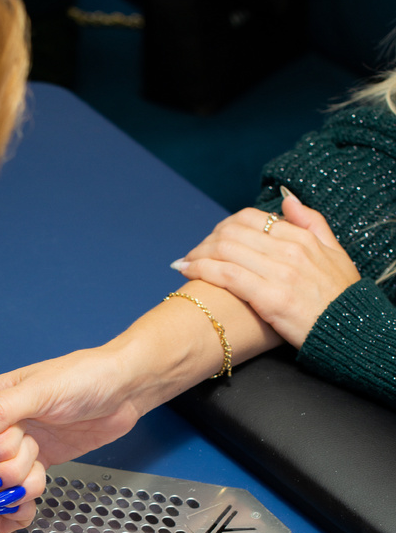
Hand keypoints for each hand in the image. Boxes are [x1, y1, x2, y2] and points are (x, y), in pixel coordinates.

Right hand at [0, 346, 142, 468]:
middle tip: (16, 454)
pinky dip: (25, 487)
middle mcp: (0, 420)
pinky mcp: (38, 458)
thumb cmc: (85, 376)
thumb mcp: (39, 391)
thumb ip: (0, 413)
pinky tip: (36, 482)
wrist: (127, 389)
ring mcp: (19, 441)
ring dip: (13, 476)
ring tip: (34, 463)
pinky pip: (20, 481)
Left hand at [173, 191, 359, 347]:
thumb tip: (287, 200)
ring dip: (197, 254)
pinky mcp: (270, 297)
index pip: (251, 218)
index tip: (212, 240)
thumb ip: (312, 222)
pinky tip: (185, 272)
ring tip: (184, 262)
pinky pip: (227, 274)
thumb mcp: (335, 252)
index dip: (224, 227)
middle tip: (193, 253)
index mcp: (302, 238)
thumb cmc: (340, 298)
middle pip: (233, 232)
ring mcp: (279, 272)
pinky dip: (201, 269)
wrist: (348, 332)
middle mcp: (289, 250)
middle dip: (206, 240)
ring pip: (225, 250)